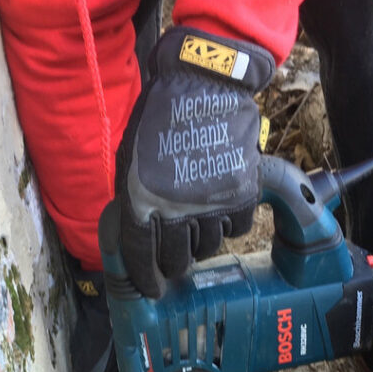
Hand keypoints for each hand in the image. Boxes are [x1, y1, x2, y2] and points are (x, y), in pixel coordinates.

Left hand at [115, 26, 273, 296]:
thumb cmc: (161, 115)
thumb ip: (132, 198)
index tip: (151, 290)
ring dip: (201, 243)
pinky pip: (237, 228)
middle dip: (173, 264)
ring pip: (208, 246)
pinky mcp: (241, 193)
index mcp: (141, 198)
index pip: (139, 254)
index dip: (144, 278)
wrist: (205, 81)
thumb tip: (136, 236)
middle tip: (174, 262)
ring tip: (197, 227)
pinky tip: (220, 209)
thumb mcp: (131, 155)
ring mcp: (211, 202)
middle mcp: (176, 207)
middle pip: (176, 258)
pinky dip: (229, 224)